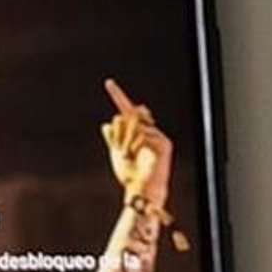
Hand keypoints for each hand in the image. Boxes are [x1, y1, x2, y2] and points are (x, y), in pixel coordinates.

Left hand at [103, 77, 172, 214]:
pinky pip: (144, 134)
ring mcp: (157, 136)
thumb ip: (112, 139)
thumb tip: (106, 124)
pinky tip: (136, 155)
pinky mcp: (165, 144)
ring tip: (127, 156)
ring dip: (126, 141)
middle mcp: (148, 130)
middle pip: (129, 114)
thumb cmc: (129, 174)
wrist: (140, 189)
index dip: (118, 96)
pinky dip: (136, 145)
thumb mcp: (117, 154)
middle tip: (121, 151)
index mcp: (136, 131)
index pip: (127, 110)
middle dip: (121, 132)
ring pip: (135, 124)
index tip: (108, 83)